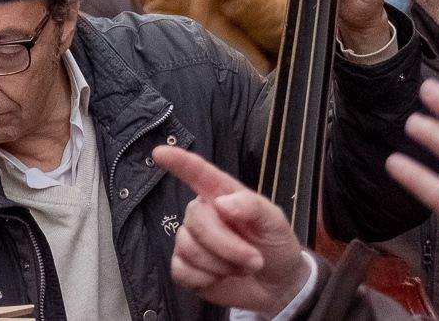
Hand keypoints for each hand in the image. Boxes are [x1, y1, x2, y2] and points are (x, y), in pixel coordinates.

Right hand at [154, 145, 311, 314]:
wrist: (278, 285)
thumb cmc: (275, 245)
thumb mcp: (275, 221)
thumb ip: (252, 206)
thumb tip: (220, 203)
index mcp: (221, 195)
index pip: (198, 173)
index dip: (179, 162)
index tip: (160, 153)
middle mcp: (202, 214)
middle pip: (196, 220)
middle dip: (227, 245)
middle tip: (254, 260)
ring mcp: (191, 241)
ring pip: (188, 247)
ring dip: (221, 266)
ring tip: (240, 268)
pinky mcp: (185, 268)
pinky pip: (181, 271)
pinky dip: (205, 280)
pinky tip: (220, 279)